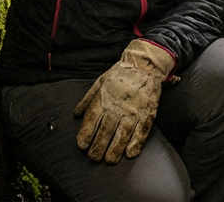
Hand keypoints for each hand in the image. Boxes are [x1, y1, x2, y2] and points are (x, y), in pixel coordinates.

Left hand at [74, 40, 175, 162]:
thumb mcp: (100, 81)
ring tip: (109, 160)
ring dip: (116, 149)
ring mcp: (134, 110)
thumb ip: (87, 99)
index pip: (92, 120)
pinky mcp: (148, 112)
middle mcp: (118, 106)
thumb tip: (75, 114)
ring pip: (123, 134)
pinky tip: (130, 154)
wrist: (145, 64)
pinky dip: (136, 143)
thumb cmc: (120, 73)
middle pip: (106, 130)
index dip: (86, 135)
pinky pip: (141, 131)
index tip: (82, 146)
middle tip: (94, 158)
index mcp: (104, 98)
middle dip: (98, 147)